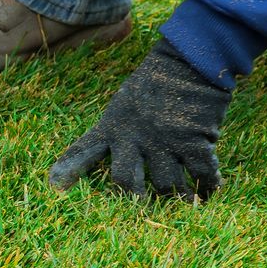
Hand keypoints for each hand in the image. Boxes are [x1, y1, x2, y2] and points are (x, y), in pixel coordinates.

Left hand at [48, 36, 230, 198]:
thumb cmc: (158, 79)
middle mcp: (134, 139)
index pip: (84, 150)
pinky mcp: (194, 142)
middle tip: (141, 207)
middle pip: (125, 181)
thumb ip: (122, 128)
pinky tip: (212, 189)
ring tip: (187, 203)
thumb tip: (124, 150)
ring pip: (165, 184)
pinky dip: (208, 184)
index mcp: (113, 126)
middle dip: (132, 198)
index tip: (54, 185)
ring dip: (177, 195)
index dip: (68, 169)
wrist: (190, 59)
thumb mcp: (126, 101)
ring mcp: (163, 142)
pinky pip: (200, 173)